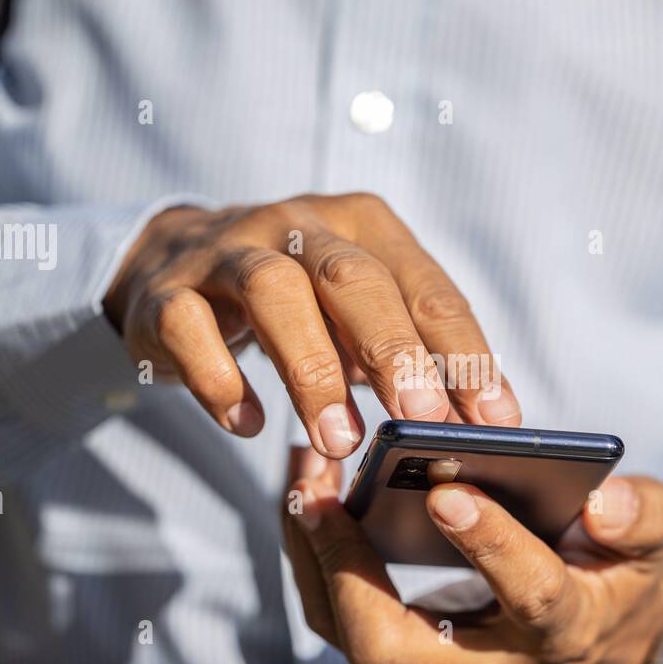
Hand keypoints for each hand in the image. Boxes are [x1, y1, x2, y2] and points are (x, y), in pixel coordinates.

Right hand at [104, 194, 521, 457]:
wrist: (172, 264)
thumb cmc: (296, 304)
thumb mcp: (358, 318)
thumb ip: (412, 356)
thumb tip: (479, 426)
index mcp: (364, 226)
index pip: (426, 286)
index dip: (464, 352)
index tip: (495, 418)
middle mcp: (300, 224)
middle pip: (353, 279)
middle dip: (394, 351)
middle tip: (422, 419)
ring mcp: (228, 251)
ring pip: (274, 293)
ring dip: (311, 370)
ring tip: (339, 439)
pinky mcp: (167, 290)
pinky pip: (189, 327)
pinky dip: (220, 379)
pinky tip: (248, 424)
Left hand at [281, 450, 662, 663]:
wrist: (598, 638)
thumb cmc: (618, 577)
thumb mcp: (651, 541)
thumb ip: (641, 516)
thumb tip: (604, 502)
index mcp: (563, 628)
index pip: (529, 594)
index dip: (491, 544)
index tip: (451, 488)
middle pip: (393, 645)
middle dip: (346, 568)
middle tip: (322, 493)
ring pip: (351, 635)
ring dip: (314, 557)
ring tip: (302, 478)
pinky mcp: (407, 660)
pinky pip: (342, 619)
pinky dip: (315, 559)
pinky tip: (309, 496)